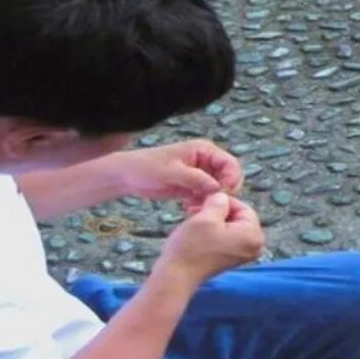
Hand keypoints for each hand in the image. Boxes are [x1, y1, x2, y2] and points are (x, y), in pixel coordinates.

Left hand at [110, 139, 242, 211]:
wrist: (128, 176)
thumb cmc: (147, 168)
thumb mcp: (171, 172)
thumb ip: (195, 178)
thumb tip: (218, 187)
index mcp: (204, 150)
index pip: (230, 164)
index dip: (231, 179)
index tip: (221, 194)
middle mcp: (206, 161)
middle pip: (229, 177)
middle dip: (223, 192)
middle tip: (209, 204)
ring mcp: (201, 174)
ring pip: (219, 189)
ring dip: (212, 200)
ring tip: (195, 207)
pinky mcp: (193, 187)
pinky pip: (207, 197)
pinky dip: (202, 204)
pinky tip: (188, 208)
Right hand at [155, 193, 264, 287]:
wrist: (177, 276)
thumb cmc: (192, 247)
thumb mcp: (206, 216)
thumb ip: (219, 201)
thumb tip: (223, 197)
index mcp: (254, 235)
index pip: (242, 207)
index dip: (222, 201)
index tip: (203, 203)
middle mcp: (254, 246)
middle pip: (238, 216)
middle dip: (217, 211)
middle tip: (196, 210)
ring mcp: (244, 254)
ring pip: (230, 225)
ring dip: (213, 220)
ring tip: (194, 219)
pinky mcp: (231, 258)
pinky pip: (226, 236)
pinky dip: (213, 231)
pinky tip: (197, 231)